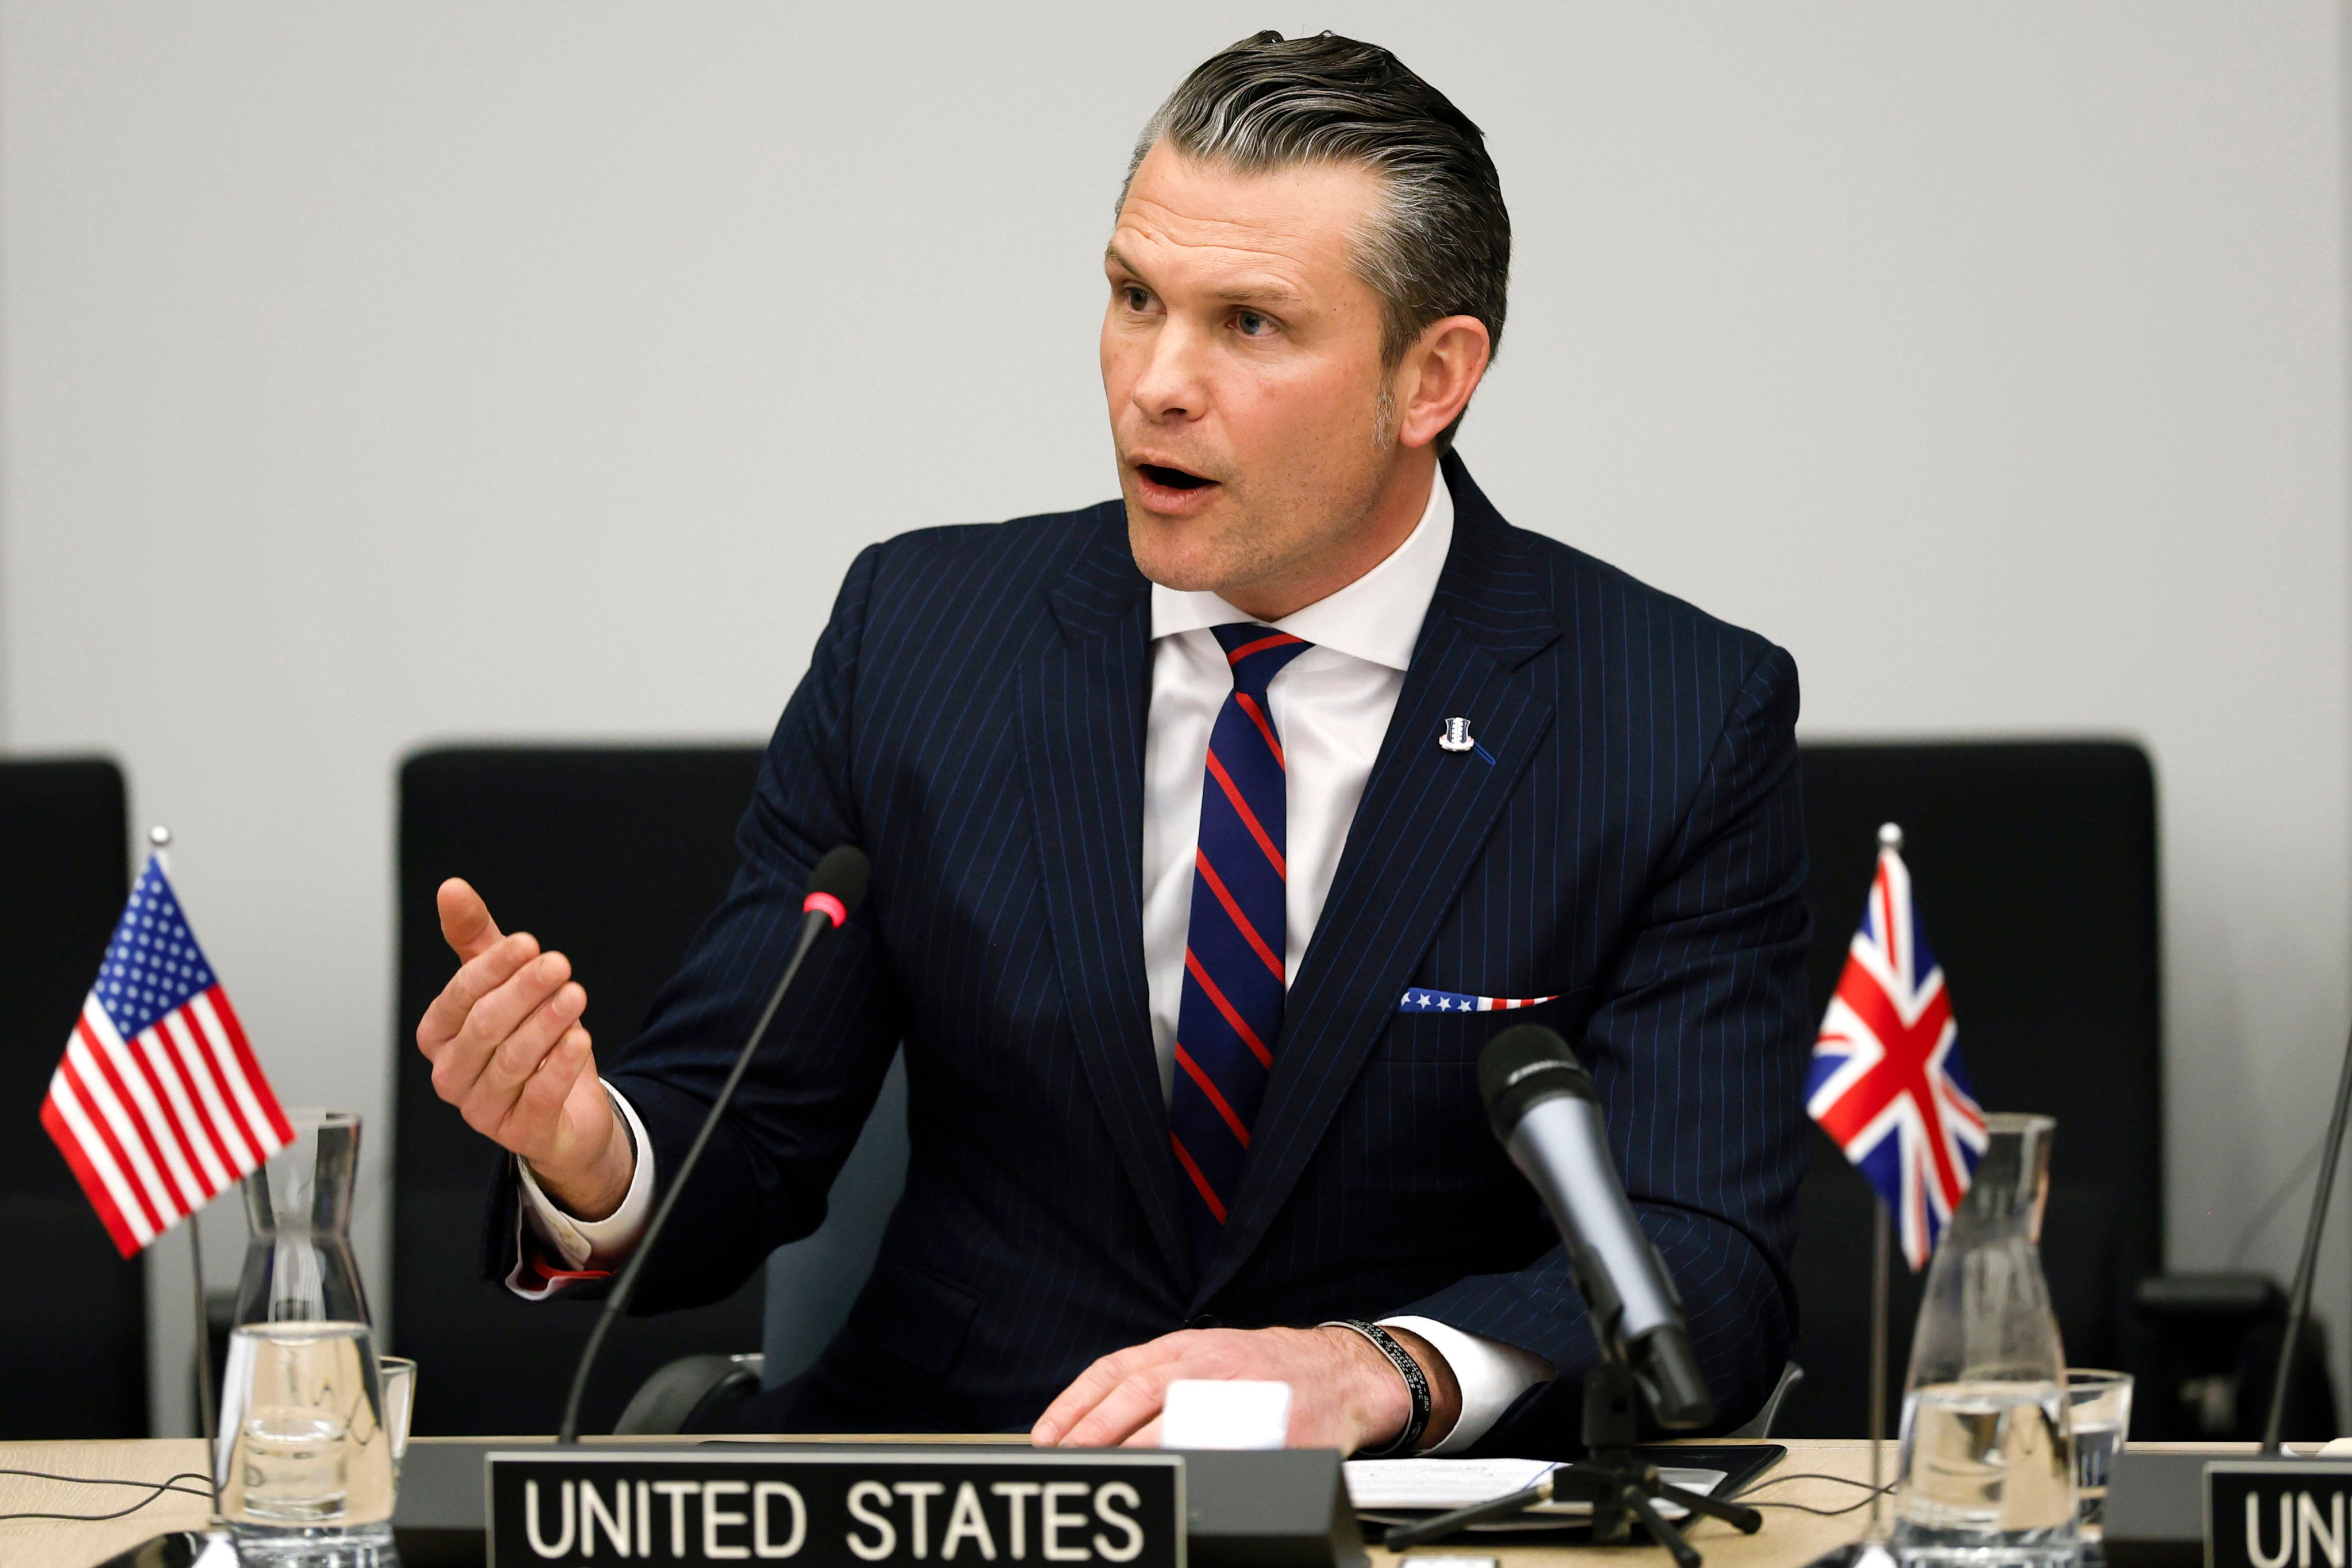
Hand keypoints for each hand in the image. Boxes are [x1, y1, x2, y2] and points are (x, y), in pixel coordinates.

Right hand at [413, 878, 631, 1217]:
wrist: (567, 1109)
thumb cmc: (529, 1041)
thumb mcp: (505, 985)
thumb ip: (477, 939)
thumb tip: (451, 888)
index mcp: (440, 1036)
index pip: (459, 996)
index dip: (493, 967)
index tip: (529, 943)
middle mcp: (452, 1075)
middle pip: (484, 1027)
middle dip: (523, 991)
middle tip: (559, 964)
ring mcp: (483, 1110)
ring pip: (511, 1061)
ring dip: (546, 1023)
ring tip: (575, 995)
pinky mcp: (521, 1134)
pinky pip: (539, 1097)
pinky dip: (560, 1066)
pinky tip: (579, 1039)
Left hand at [1030, 1324, 1462, 1453]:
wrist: (1344, 1374)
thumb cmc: (1267, 1372)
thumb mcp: (1207, 1359)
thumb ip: (1158, 1382)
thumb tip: (1091, 1422)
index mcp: (1187, 1348)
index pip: (1116, 1369)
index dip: (1076, 1403)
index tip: (1046, 1436)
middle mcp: (1211, 1364)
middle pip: (1139, 1392)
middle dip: (1096, 1430)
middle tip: (1067, 1461)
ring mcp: (1246, 1395)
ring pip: (1180, 1420)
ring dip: (1137, 1453)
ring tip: (1109, 1478)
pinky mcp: (1279, 1430)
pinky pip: (1233, 1451)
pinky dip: (1199, 1467)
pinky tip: (1176, 1483)